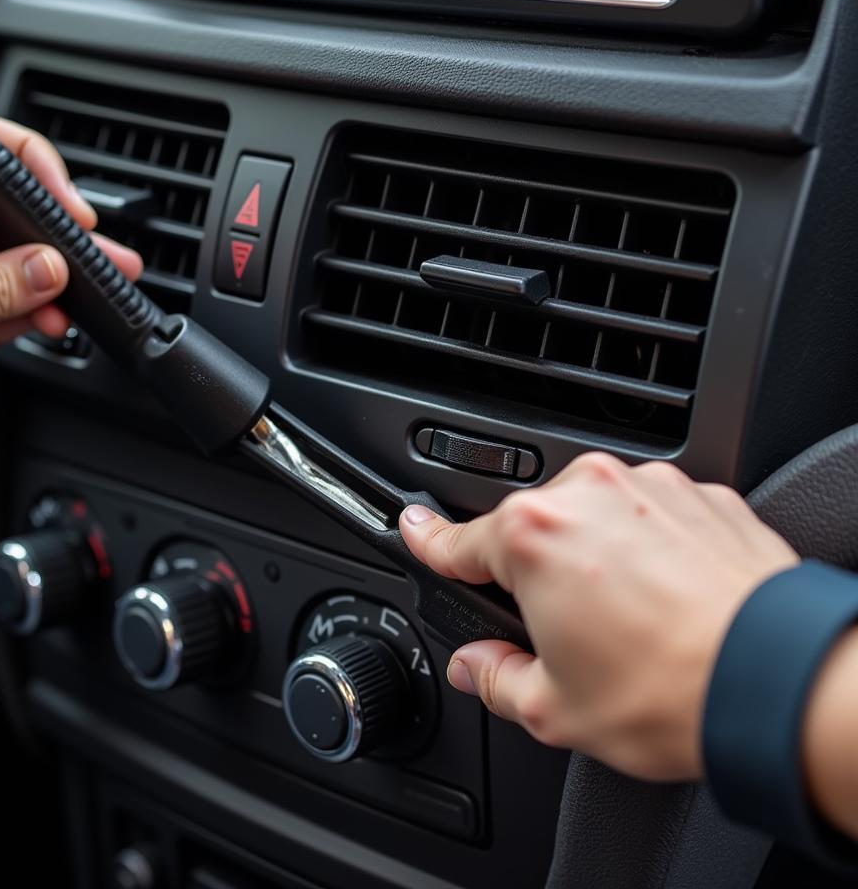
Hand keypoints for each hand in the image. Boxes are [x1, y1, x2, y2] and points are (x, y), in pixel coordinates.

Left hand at [0, 108, 142, 471]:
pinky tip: (51, 319)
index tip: (64, 202)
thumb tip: (52, 268)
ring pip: (6, 256)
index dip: (26, 160)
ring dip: (48, 277)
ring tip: (89, 292)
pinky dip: (29, 309)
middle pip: (0, 205)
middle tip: (96, 250)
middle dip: (51, 230)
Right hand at [400, 454, 797, 780]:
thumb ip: (496, 678)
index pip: (459, 536)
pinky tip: (668, 600)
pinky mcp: (700, 494)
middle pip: (534, 528)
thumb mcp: (556, 707)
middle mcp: (587, 495)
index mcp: (533, 536)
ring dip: (597, 556)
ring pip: (596, 517)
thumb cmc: (672, 691)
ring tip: (630, 621)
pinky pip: (651, 513)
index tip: (415, 527)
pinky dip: (649, 547)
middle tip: (564, 630)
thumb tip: (477, 668)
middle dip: (537, 571)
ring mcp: (649, 487)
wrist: (780, 681)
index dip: (430, 539)